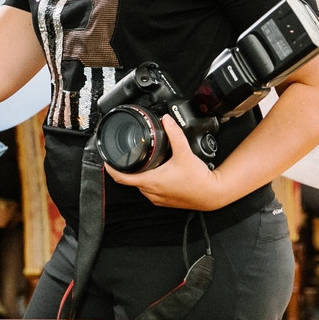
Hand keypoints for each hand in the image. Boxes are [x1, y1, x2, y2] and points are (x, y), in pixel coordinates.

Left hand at [103, 114, 223, 210]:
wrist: (212, 194)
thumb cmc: (198, 179)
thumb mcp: (184, 152)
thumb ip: (174, 133)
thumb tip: (167, 119)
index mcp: (151, 181)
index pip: (122, 178)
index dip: (111, 169)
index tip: (106, 160)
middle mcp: (151, 192)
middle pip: (130, 180)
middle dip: (126, 168)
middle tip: (124, 155)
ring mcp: (157, 198)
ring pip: (140, 186)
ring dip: (137, 175)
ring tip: (138, 161)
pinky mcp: (164, 200)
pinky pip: (149, 190)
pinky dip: (147, 180)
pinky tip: (154, 172)